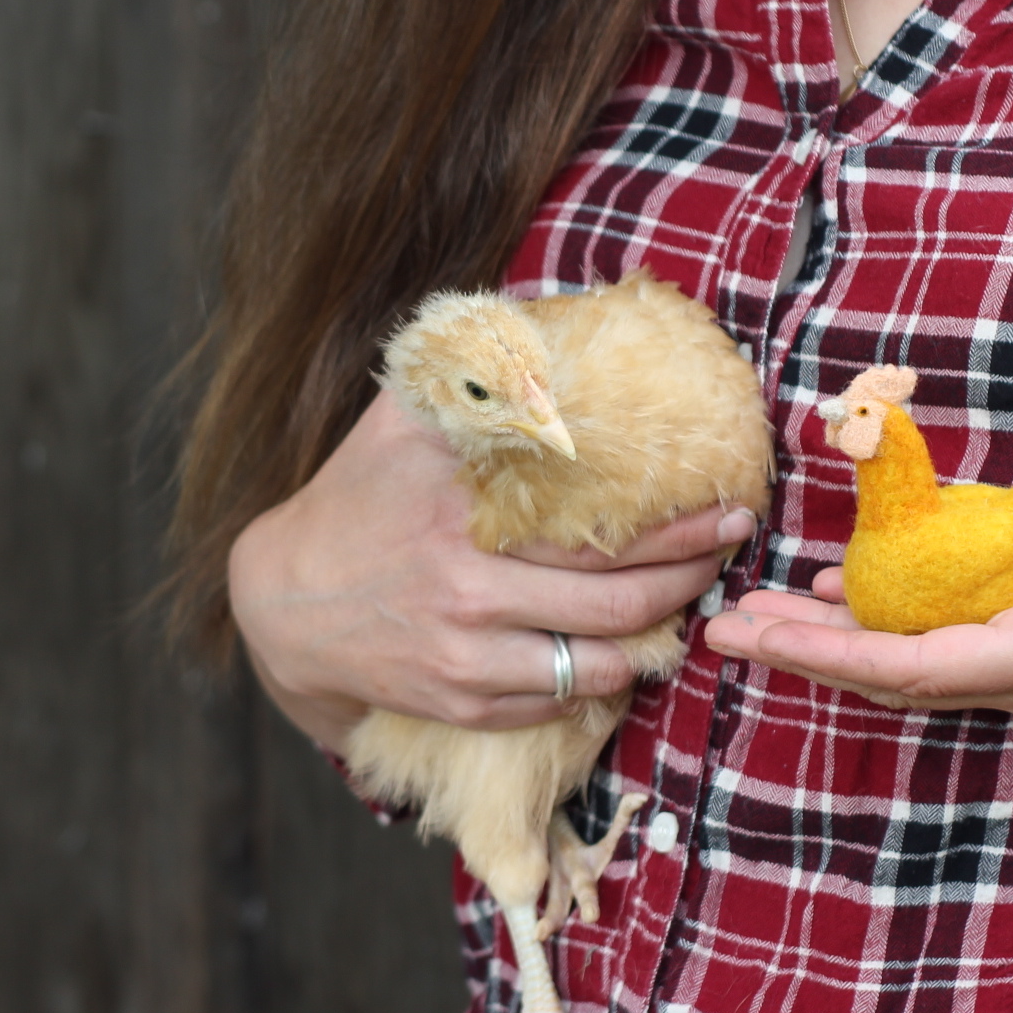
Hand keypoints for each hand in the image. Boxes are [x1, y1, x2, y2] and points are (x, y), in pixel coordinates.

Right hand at [230, 389, 756, 747]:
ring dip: (658, 635)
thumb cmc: (359, 495)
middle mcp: (469, 586)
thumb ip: (474, 369)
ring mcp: (464, 653)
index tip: (730, 506)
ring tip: (693, 604)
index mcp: (466, 511)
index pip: (600, 527)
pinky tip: (630, 653)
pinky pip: (556, 702)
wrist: (283, 601)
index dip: (679, 524)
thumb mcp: (403, 418)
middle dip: (690, 576)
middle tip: (729, 552)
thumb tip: (551, 310)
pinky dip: (604, 682)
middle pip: (616, 597)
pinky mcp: (458, 700)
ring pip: (597, 661)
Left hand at [704, 487, 1012, 722]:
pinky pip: (945, 643)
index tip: (755, 634)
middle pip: (895, 678)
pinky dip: (886, 624)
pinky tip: (855, 590)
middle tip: (723, 625)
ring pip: (912, 665)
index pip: (916, 667)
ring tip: (765, 614)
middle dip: (807, 655)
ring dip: (836, 643)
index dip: (828, 655)